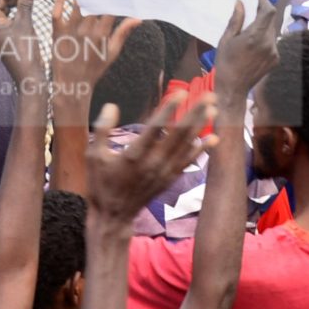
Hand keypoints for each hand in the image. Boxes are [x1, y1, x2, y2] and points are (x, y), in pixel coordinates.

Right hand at [81, 89, 211, 223]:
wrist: (114, 216)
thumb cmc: (101, 183)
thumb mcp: (94, 156)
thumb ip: (101, 130)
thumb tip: (111, 105)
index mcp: (134, 155)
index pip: (155, 128)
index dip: (169, 109)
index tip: (182, 92)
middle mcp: (153, 163)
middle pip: (178, 134)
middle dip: (195, 113)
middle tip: (210, 96)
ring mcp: (164, 172)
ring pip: (187, 145)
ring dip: (201, 127)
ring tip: (214, 109)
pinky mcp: (170, 179)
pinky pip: (188, 161)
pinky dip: (201, 149)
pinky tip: (213, 138)